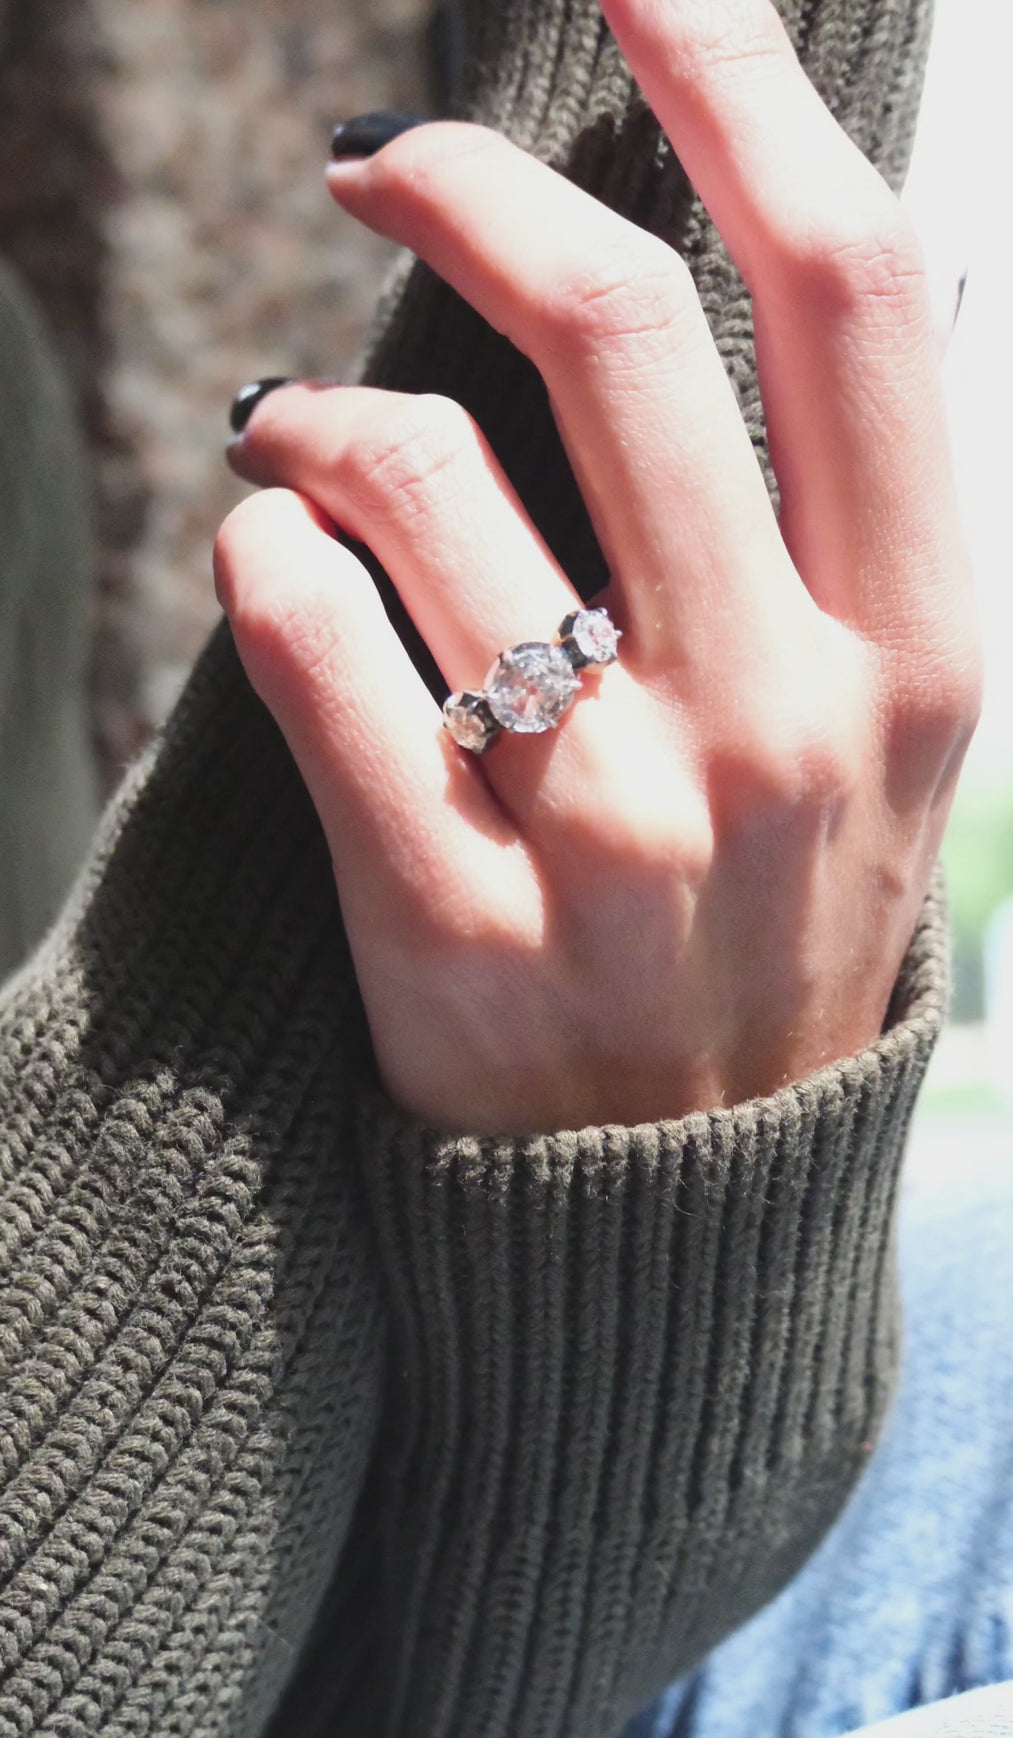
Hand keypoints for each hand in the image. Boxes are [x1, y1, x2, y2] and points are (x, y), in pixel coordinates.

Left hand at [215, 0, 978, 1134]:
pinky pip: (317, 658)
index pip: (851, 300)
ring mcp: (619, 840)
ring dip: (322, 412)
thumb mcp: (881, 747)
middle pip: (621, 337)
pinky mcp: (458, 931)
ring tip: (298, 436)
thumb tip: (825, 284)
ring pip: (422, 489)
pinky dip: (263, 562)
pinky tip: (267, 559)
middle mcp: (781, 732)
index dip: (745, 88)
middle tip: (382, 160)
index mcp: (914, 659)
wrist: (680, 1217)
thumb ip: (859, 538)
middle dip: (474, 188)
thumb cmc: (769, 938)